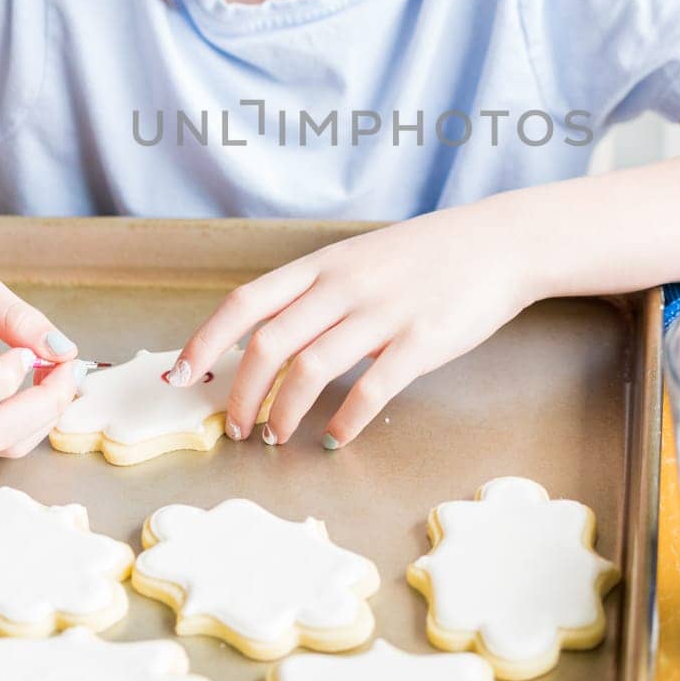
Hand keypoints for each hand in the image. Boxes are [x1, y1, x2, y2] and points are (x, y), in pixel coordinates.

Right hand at [0, 263, 83, 455]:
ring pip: (1, 445)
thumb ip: (13, 315)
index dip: (0, 376)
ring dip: (45, 414)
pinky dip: (34, 421)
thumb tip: (62, 350)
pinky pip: (2, 444)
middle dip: (43, 403)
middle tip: (67, 368)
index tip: (25, 350)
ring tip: (57, 374)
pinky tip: (40, 388)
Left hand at [169, 198, 534, 447]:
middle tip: (236, 428)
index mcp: (322, 264)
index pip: (246, 302)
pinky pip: (370, 389)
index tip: (180, 375)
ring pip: (310, 369)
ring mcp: (382, 312)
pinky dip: (345, 421)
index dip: (206, 341)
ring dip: (284, 412)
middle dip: (242, 393)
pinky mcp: (420, 341)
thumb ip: (317, 292)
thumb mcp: (360, 259)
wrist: (498, 243)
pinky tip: (336, 437)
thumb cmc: (425, 257)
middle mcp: (344, 285)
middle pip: (269, 343)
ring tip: (277, 436)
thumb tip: (267, 339)